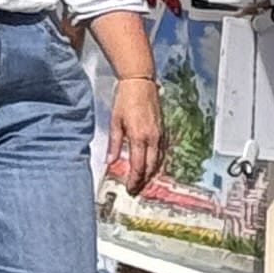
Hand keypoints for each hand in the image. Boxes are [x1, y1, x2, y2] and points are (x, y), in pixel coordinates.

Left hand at [105, 74, 164, 190]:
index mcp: (139, 137)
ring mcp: (160, 134)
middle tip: (136, 190)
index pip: (138, 166)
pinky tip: (152, 166)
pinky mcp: (163, 130)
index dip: (134, 180)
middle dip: (144, 181)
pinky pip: (162, 151)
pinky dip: (157, 162)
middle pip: (151, 167)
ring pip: (159, 161)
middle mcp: (153, 138)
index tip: (130, 189)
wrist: (140, 82)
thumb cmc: (125, 99)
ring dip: (152, 174)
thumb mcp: (115, 121)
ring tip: (143, 182)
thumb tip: (110, 161)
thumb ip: (114, 143)